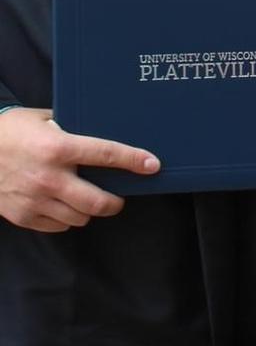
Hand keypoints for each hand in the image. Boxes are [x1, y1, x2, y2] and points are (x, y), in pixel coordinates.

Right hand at [0, 107, 159, 231]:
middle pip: (98, 201)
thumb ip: (74, 128)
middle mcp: (49, 177)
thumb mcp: (45, 119)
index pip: (107, 155)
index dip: (134, 161)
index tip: (153, 165)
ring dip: (90, 211)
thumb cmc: (12, 130)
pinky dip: (68, 218)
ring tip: (90, 199)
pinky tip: (66, 205)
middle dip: (115, 202)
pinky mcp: (22, 216)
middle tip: (119, 196)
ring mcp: (35, 200)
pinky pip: (58, 226)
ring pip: (80, 218)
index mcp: (59, 148)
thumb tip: (105, 131)